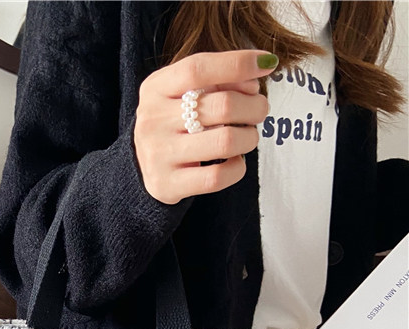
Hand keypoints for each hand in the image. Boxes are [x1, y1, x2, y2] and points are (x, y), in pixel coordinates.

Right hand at [134, 50, 278, 204]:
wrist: (141, 167)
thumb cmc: (173, 122)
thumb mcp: (182, 91)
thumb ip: (216, 79)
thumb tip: (255, 79)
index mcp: (155, 89)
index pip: (198, 69)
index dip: (238, 63)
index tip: (267, 64)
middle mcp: (153, 120)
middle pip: (222, 106)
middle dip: (254, 106)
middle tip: (259, 110)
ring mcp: (158, 155)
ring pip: (226, 141)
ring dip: (249, 137)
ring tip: (247, 136)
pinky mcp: (167, 185)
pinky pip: (217, 177)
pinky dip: (237, 168)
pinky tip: (234, 161)